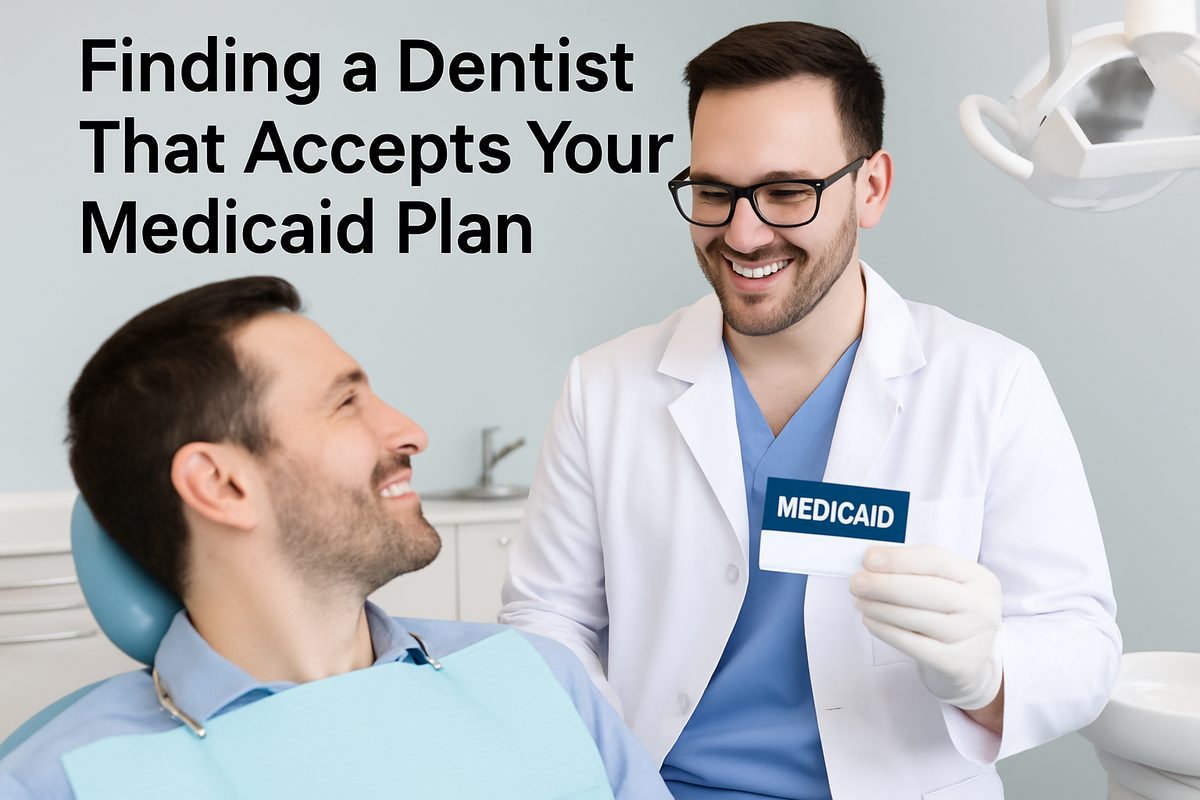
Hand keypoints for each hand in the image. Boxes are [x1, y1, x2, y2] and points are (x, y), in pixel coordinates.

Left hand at [849, 544, 1002, 710]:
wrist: (969, 662)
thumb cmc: (949, 614)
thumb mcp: (946, 585)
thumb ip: (917, 569)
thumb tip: (874, 560)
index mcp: (980, 579)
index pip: (936, 560)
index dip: (899, 558)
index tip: (868, 558)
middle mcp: (982, 607)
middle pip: (927, 590)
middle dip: (885, 584)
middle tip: (856, 582)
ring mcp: (973, 637)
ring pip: (917, 618)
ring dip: (880, 607)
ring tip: (859, 601)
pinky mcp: (957, 663)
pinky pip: (913, 644)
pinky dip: (886, 631)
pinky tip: (870, 621)